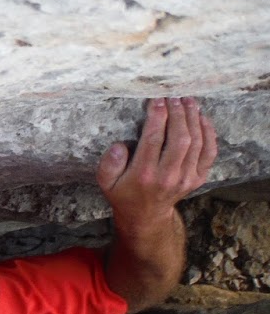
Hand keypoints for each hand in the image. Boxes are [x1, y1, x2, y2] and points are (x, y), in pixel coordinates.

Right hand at [97, 97, 216, 228]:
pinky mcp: (198, 178)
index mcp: (143, 175)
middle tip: (174, 97)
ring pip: (197, 142)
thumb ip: (109, 164)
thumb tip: (120, 145)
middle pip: (180, 138)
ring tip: (188, 101)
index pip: (154, 139)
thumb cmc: (123, 193)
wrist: (145, 216)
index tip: (157, 100)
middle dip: (178, 114)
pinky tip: (202, 118)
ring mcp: (186, 178)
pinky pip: (209, 152)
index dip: (157, 116)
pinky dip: (209, 132)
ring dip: (193, 118)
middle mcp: (168, 176)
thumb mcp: (105, 182)